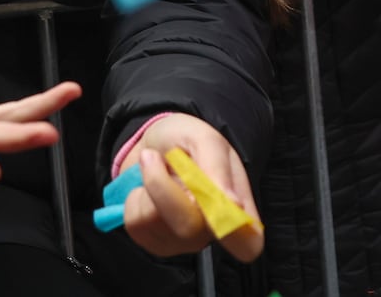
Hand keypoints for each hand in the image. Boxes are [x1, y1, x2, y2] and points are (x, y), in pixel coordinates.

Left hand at [115, 113, 262, 261]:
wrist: (152, 143)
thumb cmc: (183, 140)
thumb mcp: (203, 138)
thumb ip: (217, 169)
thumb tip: (233, 206)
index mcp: (238, 208)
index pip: (246, 242)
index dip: (231, 232)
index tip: (211, 202)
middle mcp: (213, 231)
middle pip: (188, 229)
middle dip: (162, 186)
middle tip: (155, 157)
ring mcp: (183, 240)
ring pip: (155, 223)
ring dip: (147, 187)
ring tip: (157, 171)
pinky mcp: (155, 241)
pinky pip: (136, 225)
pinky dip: (133, 199)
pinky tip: (146, 190)